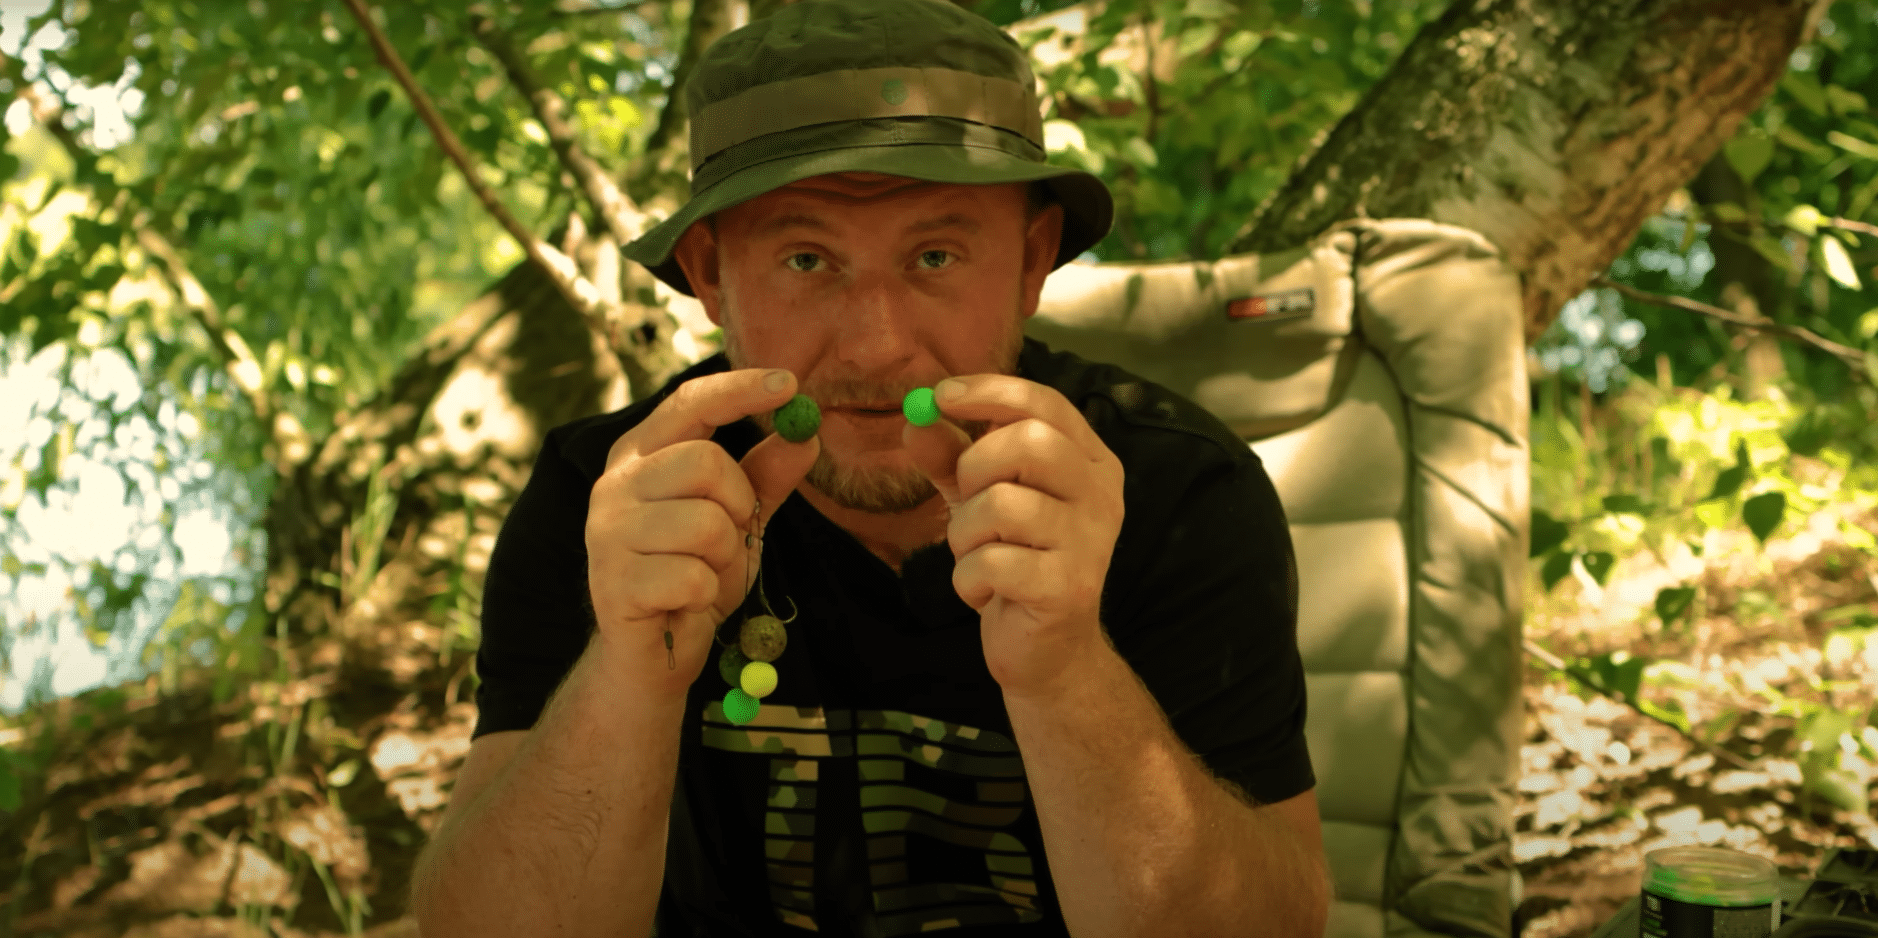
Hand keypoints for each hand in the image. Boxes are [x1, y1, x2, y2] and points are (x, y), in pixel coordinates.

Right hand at [586, 368, 820, 698]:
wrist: (652, 653)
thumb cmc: (692, 575)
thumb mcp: (738, 520)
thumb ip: (766, 476)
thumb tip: (806, 434)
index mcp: (640, 456)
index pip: (689, 404)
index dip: (739, 389)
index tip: (790, 384)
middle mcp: (614, 485)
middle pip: (705, 461)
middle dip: (739, 504)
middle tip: (731, 536)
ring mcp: (607, 534)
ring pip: (706, 523)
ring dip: (726, 558)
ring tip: (704, 575)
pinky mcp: (614, 584)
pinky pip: (694, 577)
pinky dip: (706, 595)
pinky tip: (685, 603)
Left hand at [902, 376, 1125, 699]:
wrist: (1047, 651)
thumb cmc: (1015, 561)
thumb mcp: (979, 499)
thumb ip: (950, 456)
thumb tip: (914, 419)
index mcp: (1090, 462)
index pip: (1045, 403)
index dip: (991, 391)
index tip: (942, 395)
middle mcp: (1102, 494)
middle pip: (1029, 443)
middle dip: (974, 467)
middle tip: (966, 502)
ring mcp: (1091, 542)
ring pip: (1002, 505)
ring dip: (964, 533)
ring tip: (975, 557)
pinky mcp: (1069, 588)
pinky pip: (992, 562)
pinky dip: (968, 579)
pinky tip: (983, 593)